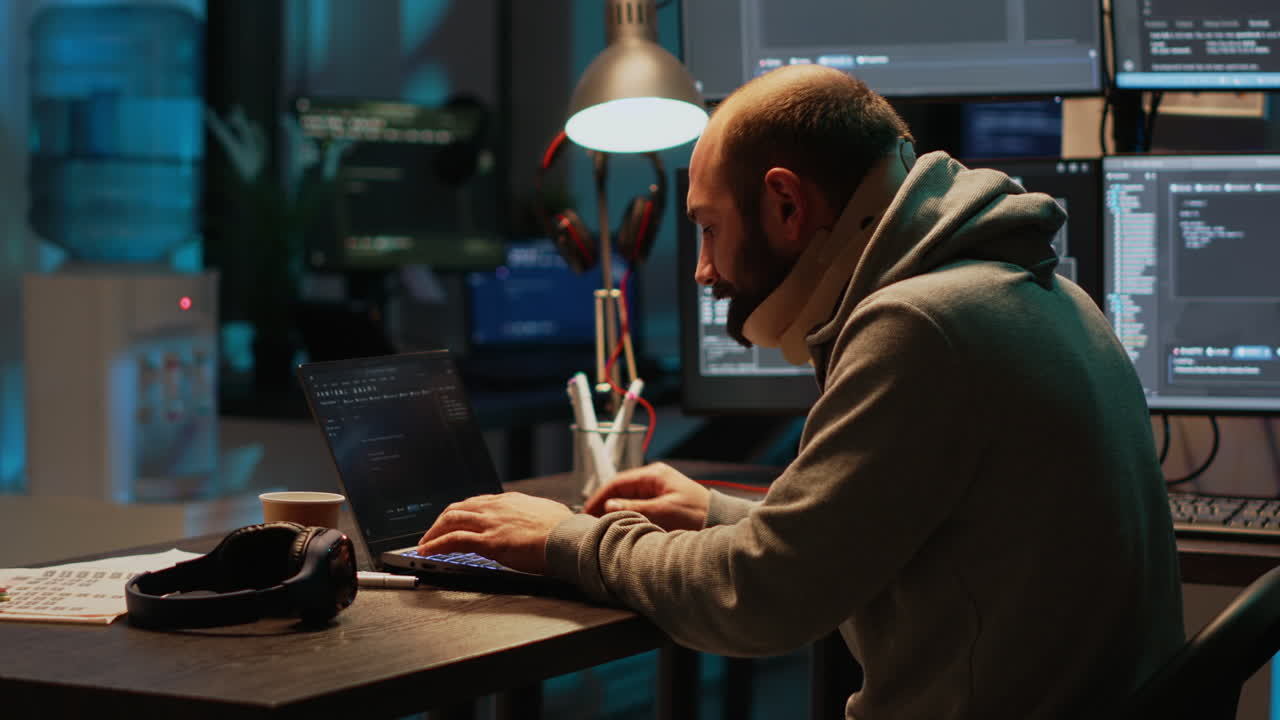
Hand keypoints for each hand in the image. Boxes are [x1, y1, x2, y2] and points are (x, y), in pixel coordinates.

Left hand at [416, 493, 572, 574]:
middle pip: (458, 508)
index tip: (454, 521)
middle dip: (441, 521)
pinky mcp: (488, 541)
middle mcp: (496, 507)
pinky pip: (453, 540)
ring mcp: (490, 523)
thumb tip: (538, 521)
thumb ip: (535, 516)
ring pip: (451, 520)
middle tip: (433, 533)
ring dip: (434, 532)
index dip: (461, 513)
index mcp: (510, 500)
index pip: (476, 502)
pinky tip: (428, 551)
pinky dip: (436, 545)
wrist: (568, 538)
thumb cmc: (565, 529)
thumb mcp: (547, 514)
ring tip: (425, 543)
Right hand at [583, 462, 709, 530]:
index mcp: (654, 474)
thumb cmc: (697, 513)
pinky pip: (638, 507)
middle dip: (605, 505)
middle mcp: (654, 479)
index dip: (600, 496)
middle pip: (620, 490)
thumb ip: (635, 508)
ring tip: (602, 526)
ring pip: (627, 500)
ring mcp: (657, 490)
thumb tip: (608, 506)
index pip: (617, 481)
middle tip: (591, 521)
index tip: (587, 511)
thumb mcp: (664, 511)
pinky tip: (620, 526)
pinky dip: (627, 515)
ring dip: (615, 512)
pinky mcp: (661, 502)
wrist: (721, 520)